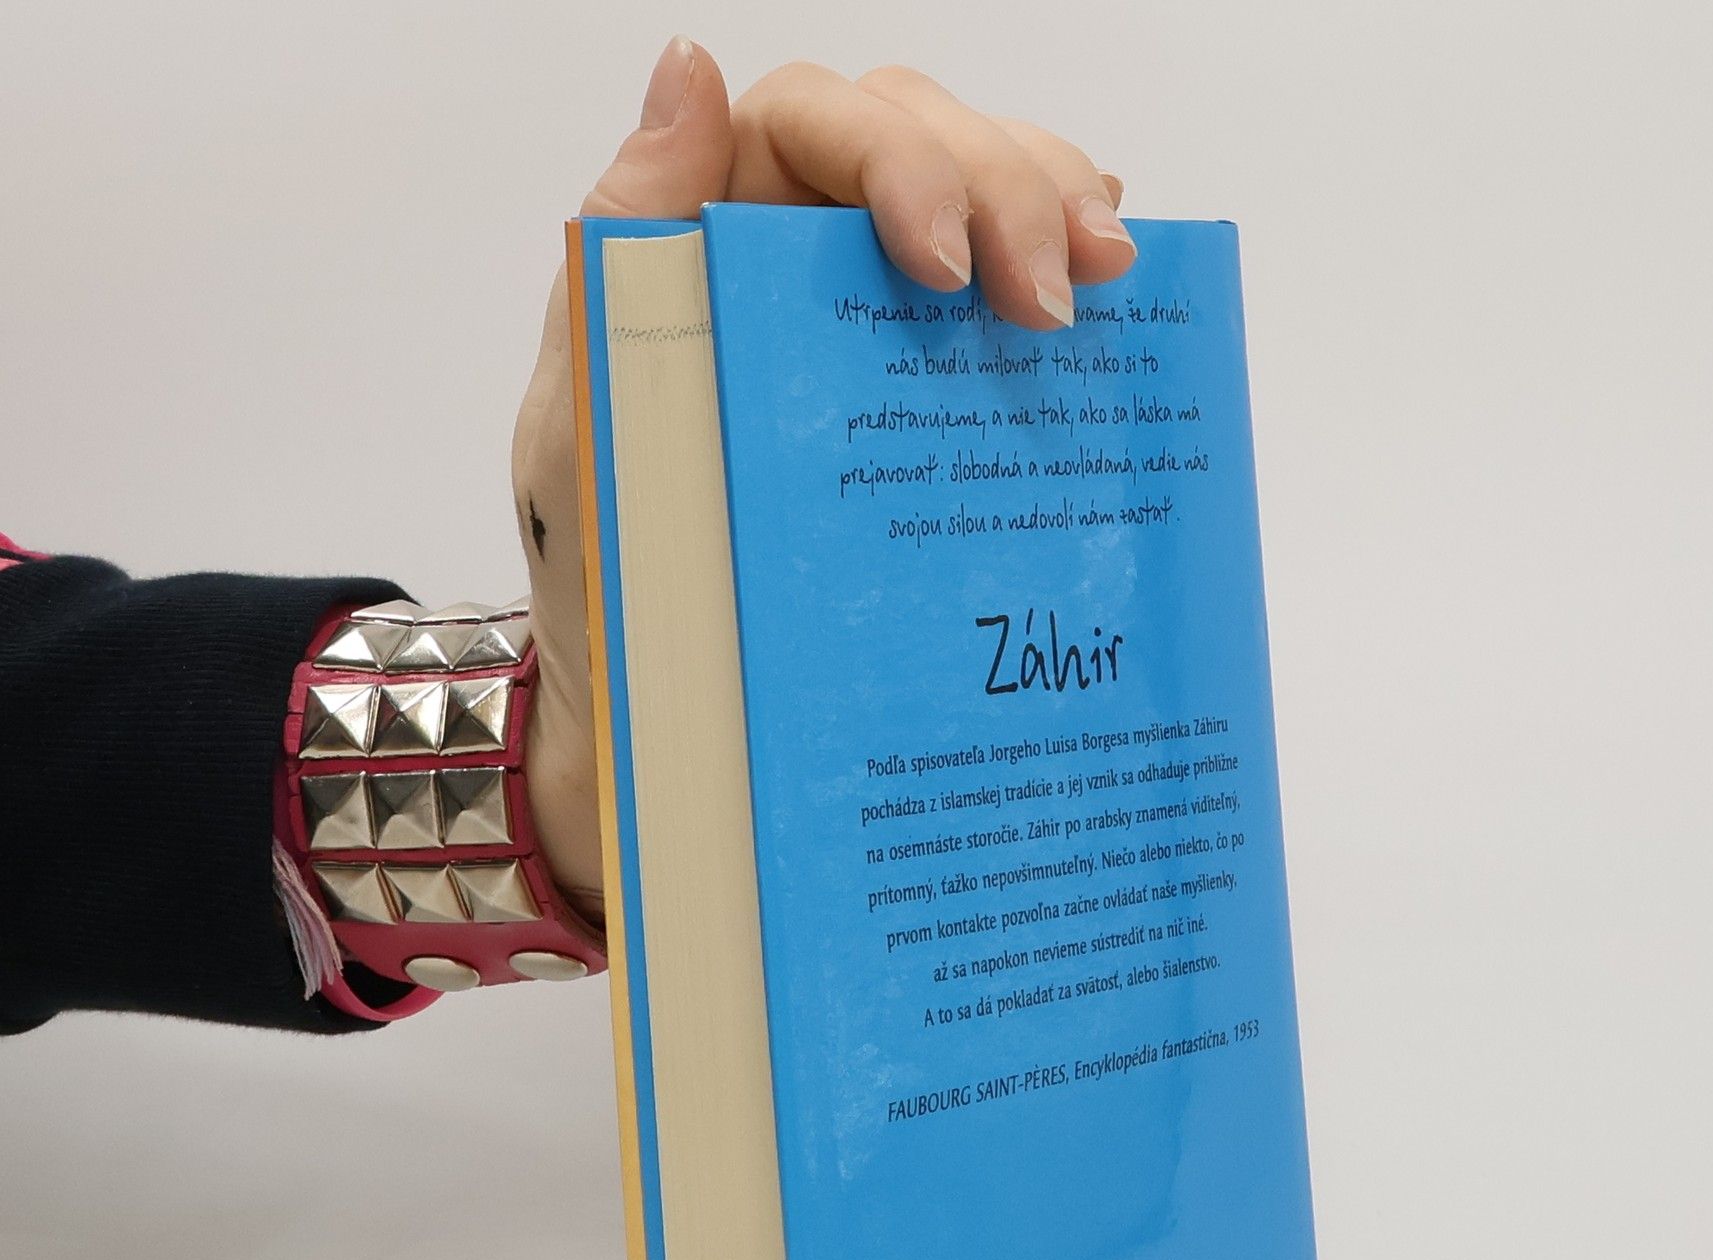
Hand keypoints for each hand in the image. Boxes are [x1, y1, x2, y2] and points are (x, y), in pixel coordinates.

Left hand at [512, 38, 1136, 916]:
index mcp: (702, 239)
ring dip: (1060, 212)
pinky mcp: (931, 385)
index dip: (898, 158)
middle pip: (923, 135)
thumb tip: (690, 73)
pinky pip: (1008, 293)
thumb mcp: (581, 430)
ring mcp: (874, 315)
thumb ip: (620, 265)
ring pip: (985, 190)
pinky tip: (1114, 305)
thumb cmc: (610, 586)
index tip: (944, 268)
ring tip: (1110, 286)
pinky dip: (1069, 278)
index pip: (811, 120)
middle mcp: (794, 250)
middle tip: (1054, 304)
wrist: (667, 716)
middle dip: (1008, 190)